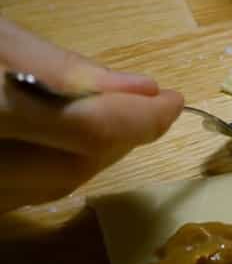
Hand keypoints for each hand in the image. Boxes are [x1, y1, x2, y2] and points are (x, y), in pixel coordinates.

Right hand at [0, 18, 183, 213]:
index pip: (88, 129)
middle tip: (147, 106)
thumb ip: (61, 67)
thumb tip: (142, 90)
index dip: (140, 118)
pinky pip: (27, 196)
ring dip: (95, 153)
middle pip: (77, 167)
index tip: (171, 100)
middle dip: (122, 135)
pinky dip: (58, 165)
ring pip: (57, 188)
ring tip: (108, 116)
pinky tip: (64, 138)